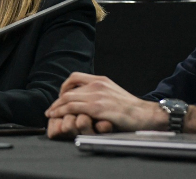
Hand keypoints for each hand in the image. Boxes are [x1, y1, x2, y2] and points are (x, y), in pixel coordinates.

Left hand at [45, 72, 165, 134]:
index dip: (64, 86)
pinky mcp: (97, 108)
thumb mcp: (113, 92)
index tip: (61, 96)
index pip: (75, 77)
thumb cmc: (131, 108)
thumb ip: (100, 92)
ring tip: (50, 114)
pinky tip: (57, 117)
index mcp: (101, 80)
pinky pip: (73, 108)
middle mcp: (97, 85)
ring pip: (68, 99)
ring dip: (56, 107)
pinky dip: (61, 112)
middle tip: (52, 108)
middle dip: (57, 100)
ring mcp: (97, 96)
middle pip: (69, 90)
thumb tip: (88, 98)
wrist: (145, 114)